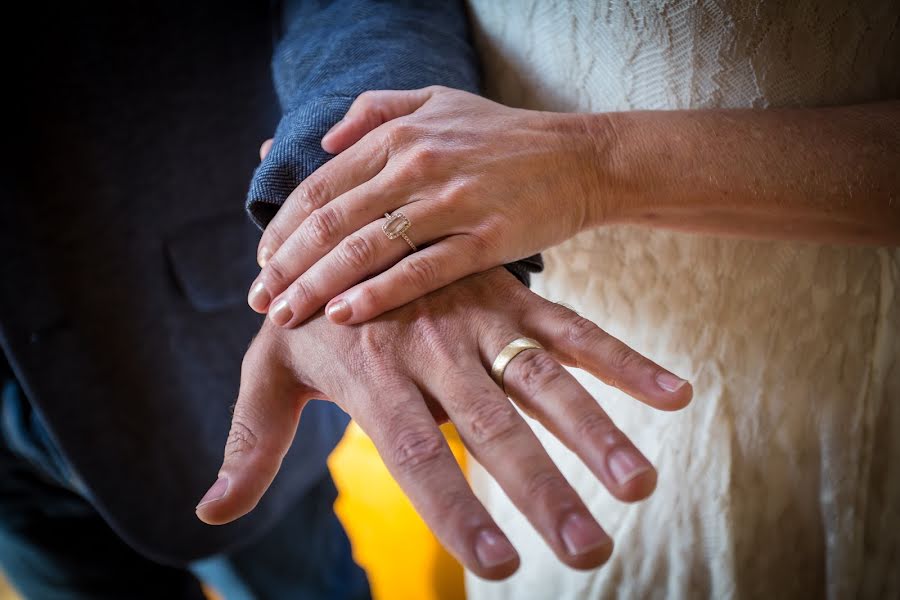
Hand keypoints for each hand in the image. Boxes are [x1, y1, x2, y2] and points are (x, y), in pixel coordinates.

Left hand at [197, 268, 691, 578]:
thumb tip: (208, 517)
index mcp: (376, 373)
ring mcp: (479, 318)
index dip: (457, 507)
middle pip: (493, 425)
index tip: (500, 564)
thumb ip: (250, 444)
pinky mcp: (512, 298)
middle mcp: (433, 347)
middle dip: (543, 489)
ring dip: (596, 432)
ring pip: (545, 379)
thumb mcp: (269, 372)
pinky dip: (624, 362)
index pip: (418, 453)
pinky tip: (675, 397)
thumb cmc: (308, 316)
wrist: (344, 224)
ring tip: (639, 485)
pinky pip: (574, 331)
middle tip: (589, 549)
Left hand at [247, 86, 606, 326]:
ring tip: (284, 316)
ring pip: (365, 249)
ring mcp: (451, 202)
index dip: (281, 228)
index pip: (319, 187)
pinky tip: (343, 315)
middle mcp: (416, 165)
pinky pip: (419, 271)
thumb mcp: (437, 100)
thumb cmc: (504, 135)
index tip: (262, 263)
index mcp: (398, 135)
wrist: (581, 159)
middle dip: (286, 267)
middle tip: (259, 301)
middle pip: (330, 222)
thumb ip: (376, 110)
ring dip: (316, 286)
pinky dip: (377, 294)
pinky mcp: (485, 239)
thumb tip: (324, 139)